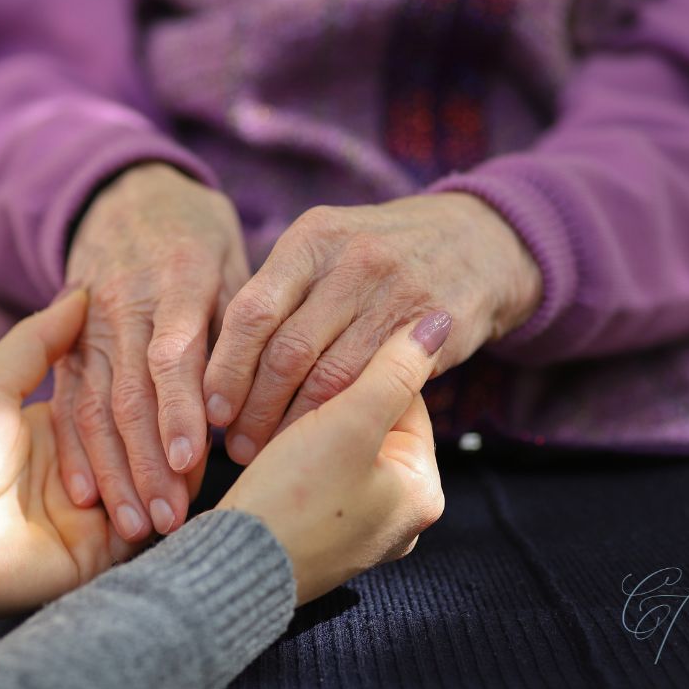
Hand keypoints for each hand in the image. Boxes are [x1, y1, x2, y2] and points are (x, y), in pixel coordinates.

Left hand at [0, 290, 207, 618]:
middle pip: (140, 450)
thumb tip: (80, 293)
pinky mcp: (94, 554)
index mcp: (56, 433)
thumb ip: (40, 341)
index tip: (182, 376)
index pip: (118, 408)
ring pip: (149, 489)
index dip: (150, 395)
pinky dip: (163, 510)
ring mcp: (89, 517)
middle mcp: (79, 474)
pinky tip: (185, 489)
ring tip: (200, 455)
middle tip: (204, 416)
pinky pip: (141, 532)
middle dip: (171, 438)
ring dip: (174, 475)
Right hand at [53, 163, 249, 541]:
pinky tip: (85, 493)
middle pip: (130, 392)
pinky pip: (67, 400)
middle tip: (169, 520)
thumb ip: (238, 325)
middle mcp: (125, 306)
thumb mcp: (229, 260)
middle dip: (148, 461)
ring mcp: (89, 325)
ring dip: (113, 469)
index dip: (180, 410)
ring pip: (94, 405)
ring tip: (133, 524)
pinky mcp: (67, 342)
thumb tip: (255, 399)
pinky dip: (74, 449)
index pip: (174, 354)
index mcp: (176, 280)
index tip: (193, 463)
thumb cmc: (196, 236)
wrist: (127, 196)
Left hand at [204, 192, 541, 463]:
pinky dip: (341, 419)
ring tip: (270, 449)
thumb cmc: (378, 255)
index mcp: (312, 239)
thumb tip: (216, 361)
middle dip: (254, 407)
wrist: (478, 242)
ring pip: (329, 378)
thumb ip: (280, 292)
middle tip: (236, 443)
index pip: (252, 311)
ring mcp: (396, 294)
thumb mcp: (328, 248)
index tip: (211, 409)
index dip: (226, 368)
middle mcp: (352, 261)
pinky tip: (321, 438)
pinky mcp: (432, 330)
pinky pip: (375, 387)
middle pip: (285, 351)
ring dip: (293, 424)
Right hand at [217, 313, 448, 603]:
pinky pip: (319, 477)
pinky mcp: (321, 535)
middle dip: (335, 402)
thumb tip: (439, 323)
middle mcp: (400, 516)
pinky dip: (296, 457)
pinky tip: (270, 451)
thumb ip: (394, 369)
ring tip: (276, 421)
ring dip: (311, 426)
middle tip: (295, 390)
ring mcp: (359, 530)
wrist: (231, 569)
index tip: (325, 358)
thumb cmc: (294, 499)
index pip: (407, 402)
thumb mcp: (350, 423)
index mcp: (423, 492)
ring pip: (342, 449)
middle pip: (375, 426)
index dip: (364, 371)